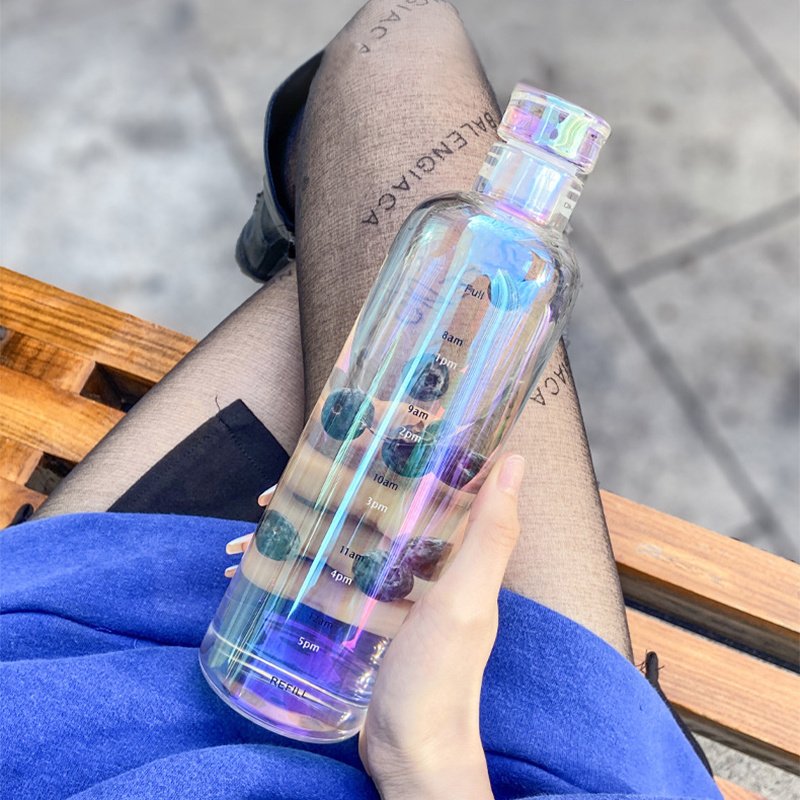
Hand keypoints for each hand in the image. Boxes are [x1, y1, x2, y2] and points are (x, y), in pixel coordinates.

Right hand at [224, 453, 524, 799]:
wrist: (412, 756)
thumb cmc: (442, 679)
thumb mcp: (465, 600)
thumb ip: (490, 532)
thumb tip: (514, 460)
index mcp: (460, 553)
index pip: (433, 487)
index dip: (399, 457)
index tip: (359, 434)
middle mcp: (432, 568)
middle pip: (381, 511)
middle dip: (335, 493)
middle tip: (286, 486)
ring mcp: (399, 594)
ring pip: (352, 544)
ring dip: (312, 529)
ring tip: (264, 521)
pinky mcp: (372, 620)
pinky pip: (338, 583)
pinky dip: (306, 572)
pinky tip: (269, 566)